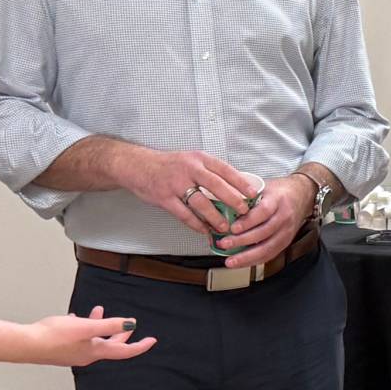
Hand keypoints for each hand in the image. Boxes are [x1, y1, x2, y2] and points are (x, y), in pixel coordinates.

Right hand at [0, 306, 155, 367]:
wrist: (27, 344)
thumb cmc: (54, 336)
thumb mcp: (87, 327)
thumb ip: (110, 325)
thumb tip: (131, 325)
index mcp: (95, 352)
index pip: (124, 351)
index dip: (140, 346)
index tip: (152, 340)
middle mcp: (86, 355)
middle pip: (110, 346)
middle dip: (120, 334)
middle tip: (130, 325)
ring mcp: (73, 353)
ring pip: (92, 339)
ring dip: (99, 326)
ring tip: (98, 310)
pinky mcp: (61, 349)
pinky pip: (77, 338)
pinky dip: (81, 327)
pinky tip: (74, 317)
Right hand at [119, 146, 263, 243]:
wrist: (137, 166)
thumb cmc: (169, 165)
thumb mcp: (191, 160)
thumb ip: (209, 172)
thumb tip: (235, 187)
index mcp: (198, 158)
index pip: (224, 169)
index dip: (240, 182)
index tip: (253, 193)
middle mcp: (189, 169)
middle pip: (215, 185)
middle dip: (232, 200)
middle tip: (244, 212)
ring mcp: (176, 184)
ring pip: (200, 202)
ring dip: (214, 216)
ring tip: (225, 226)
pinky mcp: (164, 198)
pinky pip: (184, 214)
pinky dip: (196, 224)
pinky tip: (204, 230)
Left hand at [217, 173, 315, 268]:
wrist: (302, 195)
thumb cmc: (279, 191)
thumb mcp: (263, 186)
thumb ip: (245, 194)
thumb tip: (221, 201)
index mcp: (277, 201)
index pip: (263, 212)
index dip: (248, 222)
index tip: (233, 227)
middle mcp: (284, 217)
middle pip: (263, 233)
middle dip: (242, 241)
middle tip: (224, 244)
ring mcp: (286, 232)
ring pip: (267, 248)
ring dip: (247, 256)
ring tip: (230, 261)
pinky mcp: (285, 242)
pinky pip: (270, 255)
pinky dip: (254, 261)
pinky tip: (241, 263)